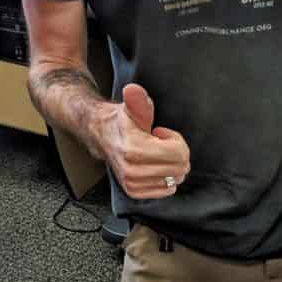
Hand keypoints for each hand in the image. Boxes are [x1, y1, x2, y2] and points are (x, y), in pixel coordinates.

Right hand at [98, 83, 190, 198]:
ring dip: (170, 166)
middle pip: (180, 168)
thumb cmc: (121, 122)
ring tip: (155, 154)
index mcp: (134, 149)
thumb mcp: (132, 107)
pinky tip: (153, 165)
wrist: (102, 135)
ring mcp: (132, 183)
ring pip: (175, 180)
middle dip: (176, 153)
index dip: (176, 140)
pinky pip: (166, 190)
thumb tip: (132, 90)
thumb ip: (137, 100)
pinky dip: (165, 178)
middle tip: (161, 143)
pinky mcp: (134, 191)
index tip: (161, 133)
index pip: (179, 153)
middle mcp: (132, 170)